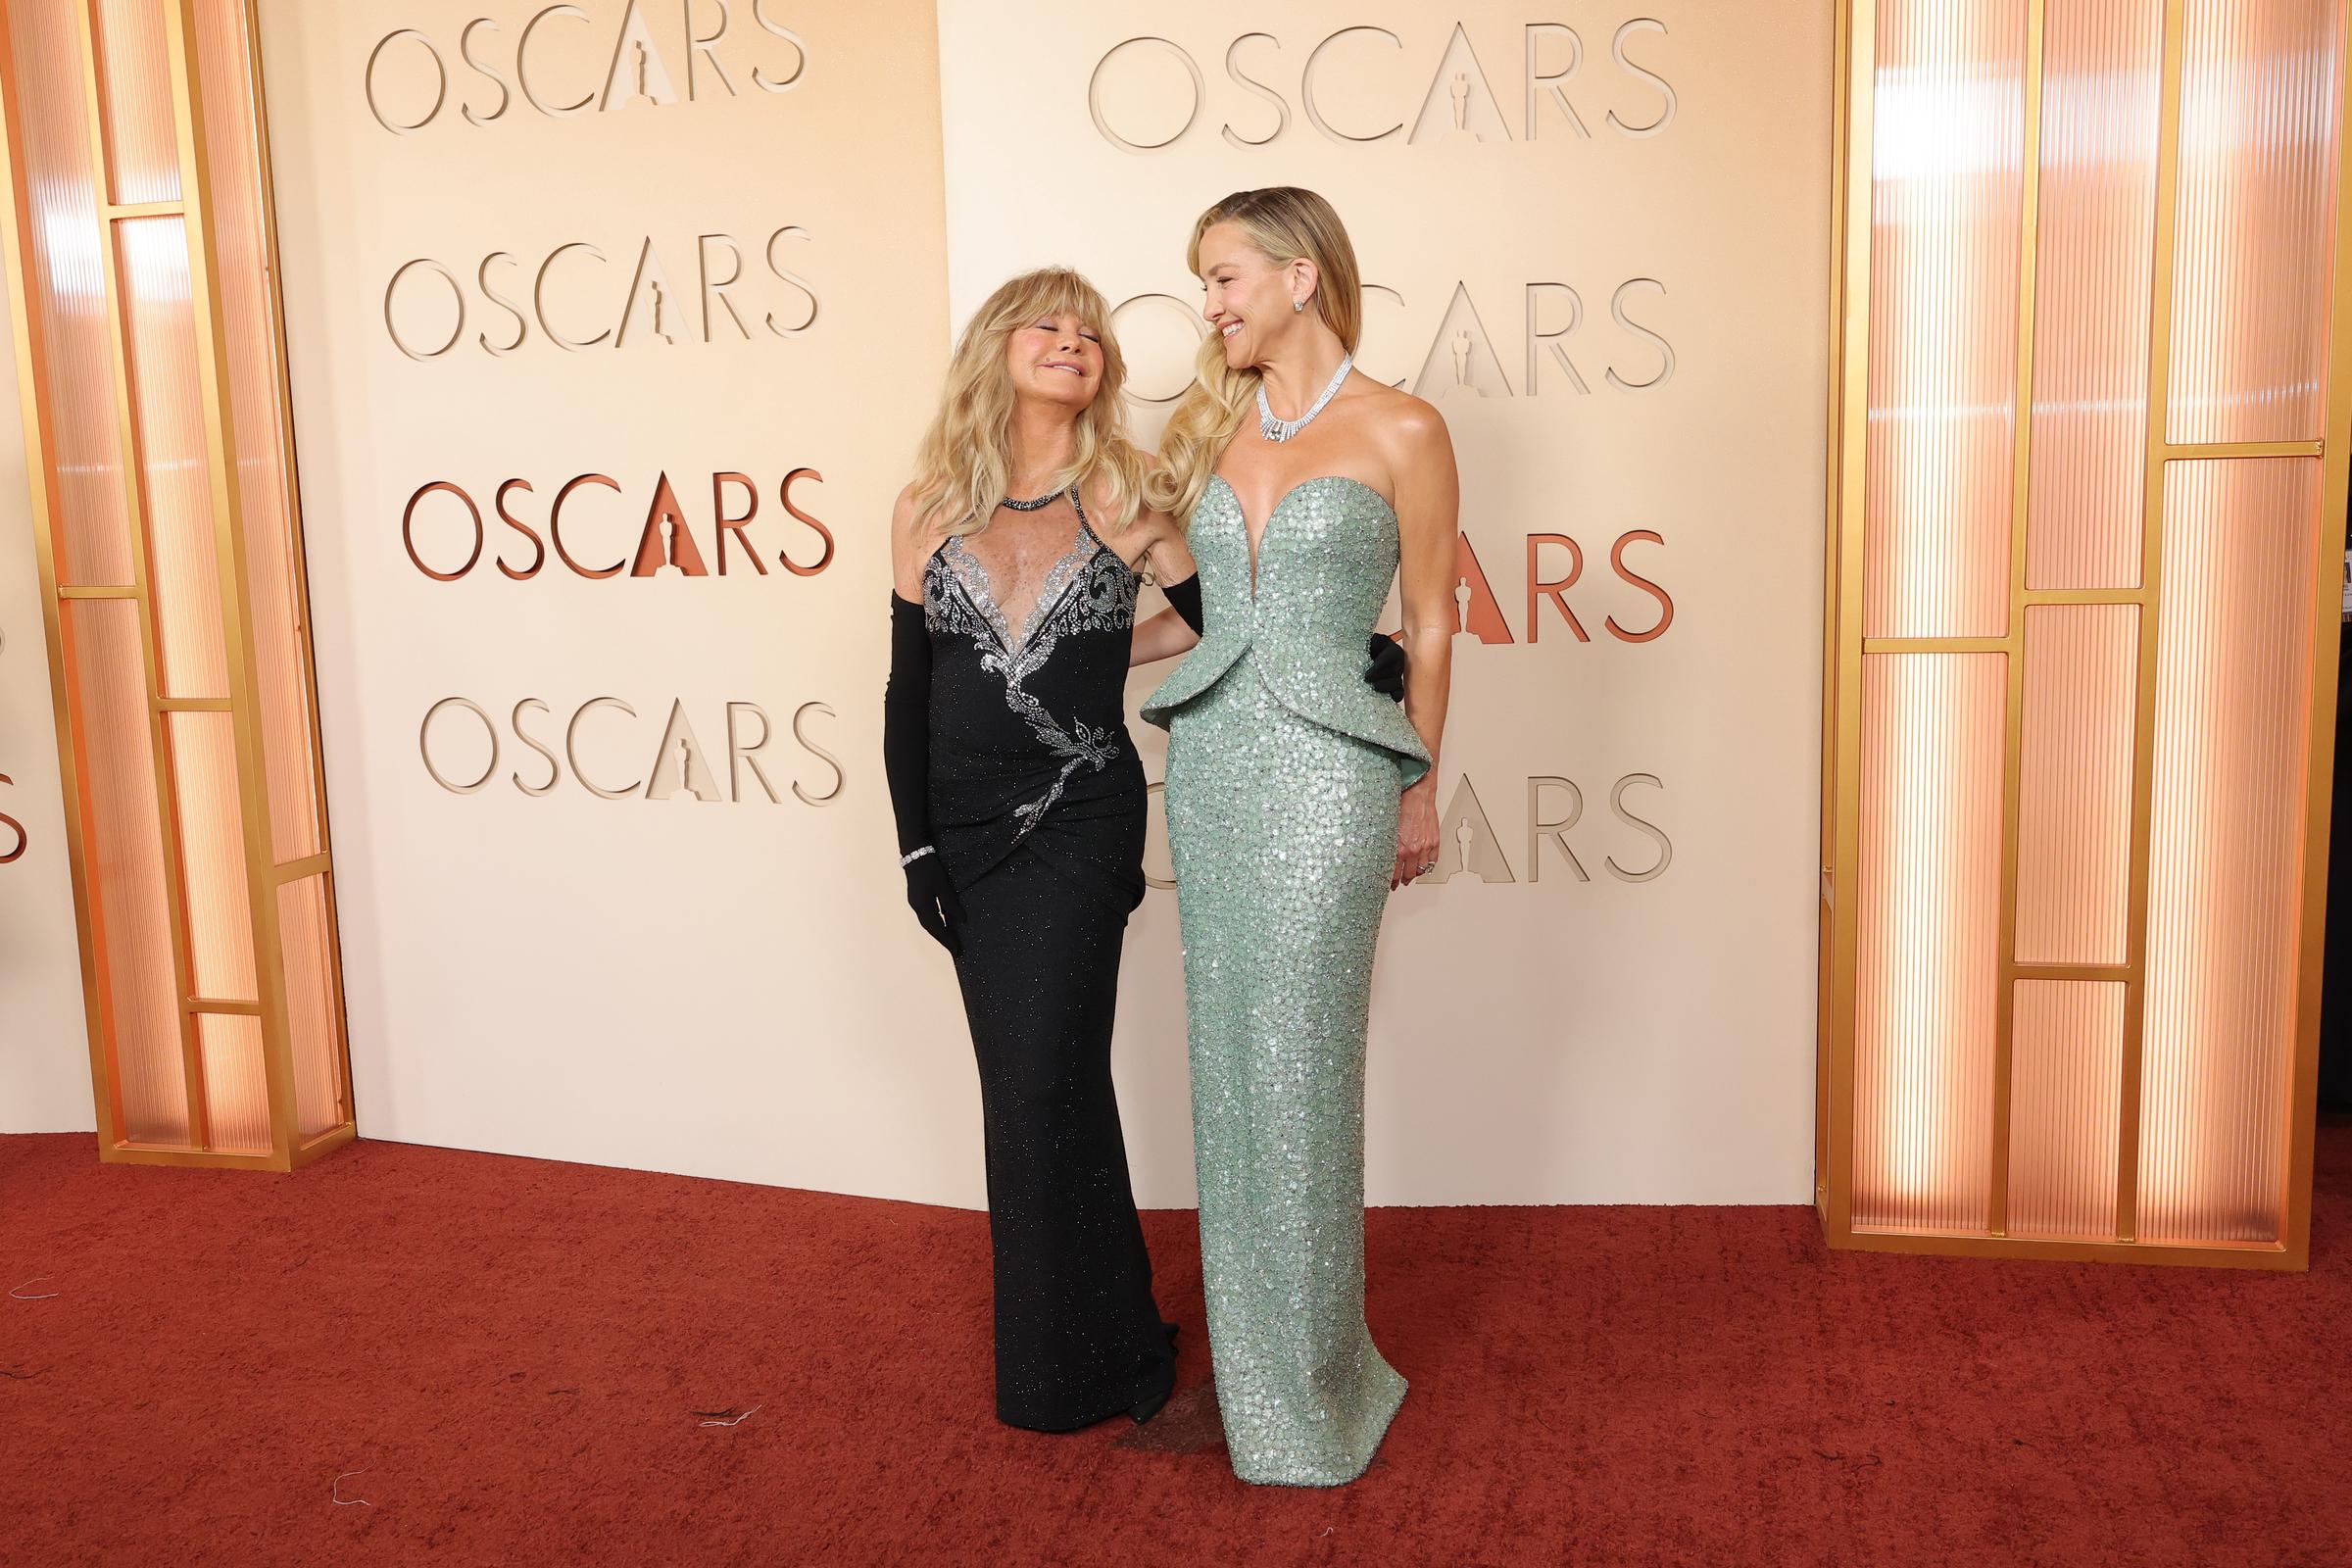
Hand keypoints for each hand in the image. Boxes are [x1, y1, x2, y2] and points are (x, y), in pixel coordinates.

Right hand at [904, 854, 963, 952]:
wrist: (914, 854)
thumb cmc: (930, 868)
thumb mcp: (944, 886)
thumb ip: (951, 904)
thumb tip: (962, 921)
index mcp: (923, 907)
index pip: (937, 929)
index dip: (947, 940)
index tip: (957, 951)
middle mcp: (917, 908)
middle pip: (931, 928)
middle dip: (943, 939)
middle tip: (955, 948)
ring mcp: (915, 903)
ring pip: (928, 923)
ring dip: (938, 931)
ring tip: (950, 939)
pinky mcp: (916, 898)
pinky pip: (926, 916)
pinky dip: (935, 922)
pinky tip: (943, 922)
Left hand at [1362, 632, 1406, 701]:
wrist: (1357, 659)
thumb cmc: (1362, 648)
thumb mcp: (1365, 642)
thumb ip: (1368, 641)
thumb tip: (1364, 642)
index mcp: (1390, 649)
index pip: (1393, 653)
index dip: (1386, 659)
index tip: (1376, 665)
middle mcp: (1396, 663)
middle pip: (1395, 669)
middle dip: (1381, 674)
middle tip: (1367, 677)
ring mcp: (1395, 676)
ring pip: (1396, 682)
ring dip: (1386, 686)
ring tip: (1374, 687)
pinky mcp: (1392, 687)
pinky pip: (1398, 692)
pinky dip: (1396, 695)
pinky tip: (1393, 698)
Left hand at [1393, 774, 1439, 889]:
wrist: (1418, 794)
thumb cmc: (1402, 805)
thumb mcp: (1387, 827)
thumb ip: (1387, 843)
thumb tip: (1380, 853)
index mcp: (1400, 848)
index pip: (1394, 872)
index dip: (1391, 881)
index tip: (1389, 884)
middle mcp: (1413, 849)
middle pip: (1408, 874)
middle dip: (1403, 880)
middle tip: (1399, 883)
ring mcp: (1426, 847)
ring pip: (1421, 870)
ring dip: (1415, 875)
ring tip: (1410, 877)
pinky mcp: (1434, 842)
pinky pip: (1433, 861)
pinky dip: (1428, 866)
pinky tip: (1423, 867)